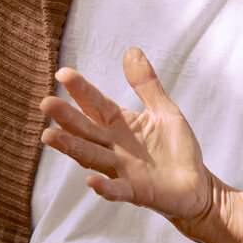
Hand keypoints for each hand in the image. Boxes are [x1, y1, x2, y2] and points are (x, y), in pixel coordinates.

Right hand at [40, 47, 226, 224]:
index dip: (82, 90)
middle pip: (86, 129)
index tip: (63, 73)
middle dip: (67, 117)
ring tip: (48, 136)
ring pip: (92, 157)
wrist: (196, 185)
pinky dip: (104, 187)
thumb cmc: (176, 148)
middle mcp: (114, 146)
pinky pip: (117, 190)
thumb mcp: (164, 110)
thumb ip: (146, 84)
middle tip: (46, 103)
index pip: (97, 104)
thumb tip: (131, 50)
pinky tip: (91, 181)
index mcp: (121, 124)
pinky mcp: (136, 192)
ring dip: (71, 148)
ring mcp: (122, 170)